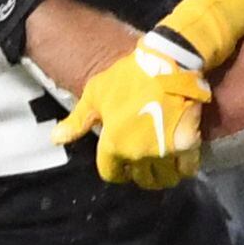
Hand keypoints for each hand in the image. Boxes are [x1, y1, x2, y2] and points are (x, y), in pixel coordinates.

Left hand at [54, 29, 212, 189]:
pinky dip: (185, 167)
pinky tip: (183, 157)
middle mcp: (138, 155)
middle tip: (145, 161)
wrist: (169, 64)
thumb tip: (55, 140)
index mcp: (113, 144)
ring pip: (165, 179)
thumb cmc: (129, 77)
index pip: (111, 174)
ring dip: (164, 174)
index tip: (122, 163)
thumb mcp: (96, 93)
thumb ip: (77, 120)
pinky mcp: (188, 146)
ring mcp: (164, 152)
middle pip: (141, 180)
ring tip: (164, 163)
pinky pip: (187, 169)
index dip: (116, 170)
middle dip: (141, 173)